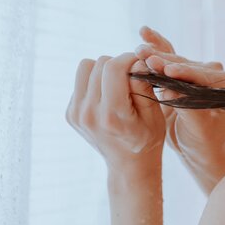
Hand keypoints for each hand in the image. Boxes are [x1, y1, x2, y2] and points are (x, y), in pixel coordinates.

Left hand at [65, 52, 166, 172]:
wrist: (128, 165)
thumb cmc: (147, 138)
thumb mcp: (154, 115)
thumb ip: (144, 87)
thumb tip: (137, 62)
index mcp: (110, 115)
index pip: (113, 67)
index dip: (129, 58)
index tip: (140, 64)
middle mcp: (88, 113)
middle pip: (99, 63)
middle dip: (119, 64)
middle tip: (131, 77)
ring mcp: (76, 114)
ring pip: (85, 67)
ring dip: (103, 70)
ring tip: (118, 85)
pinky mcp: (70, 113)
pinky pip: (81, 80)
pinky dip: (96, 82)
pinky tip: (108, 97)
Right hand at [136, 26, 224, 164]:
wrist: (200, 148)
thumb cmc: (204, 142)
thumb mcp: (199, 130)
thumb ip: (189, 109)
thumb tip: (170, 90)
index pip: (202, 76)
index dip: (183, 72)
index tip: (165, 69)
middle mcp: (216, 73)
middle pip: (186, 65)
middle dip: (164, 61)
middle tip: (144, 56)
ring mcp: (199, 70)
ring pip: (175, 60)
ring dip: (156, 54)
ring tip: (138, 49)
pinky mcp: (184, 71)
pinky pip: (170, 55)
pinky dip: (157, 46)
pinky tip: (144, 32)